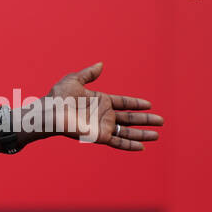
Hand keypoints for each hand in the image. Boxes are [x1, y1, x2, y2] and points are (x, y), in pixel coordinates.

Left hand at [46, 61, 163, 150]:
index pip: (123, 103)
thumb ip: (89, 73)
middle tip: (161, 121)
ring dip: (142, 134)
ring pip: (128, 132)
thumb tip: (101, 64)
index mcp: (100, 101)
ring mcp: (102, 126)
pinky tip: (142, 147)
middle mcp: (103, 115)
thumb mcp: (75, 80)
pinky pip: (118, 142)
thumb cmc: (58, 97)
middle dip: (145, 120)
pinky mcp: (99, 136)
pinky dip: (130, 145)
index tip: (149, 105)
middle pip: (130, 119)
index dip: (136, 104)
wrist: (50, 112)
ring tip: (157, 135)